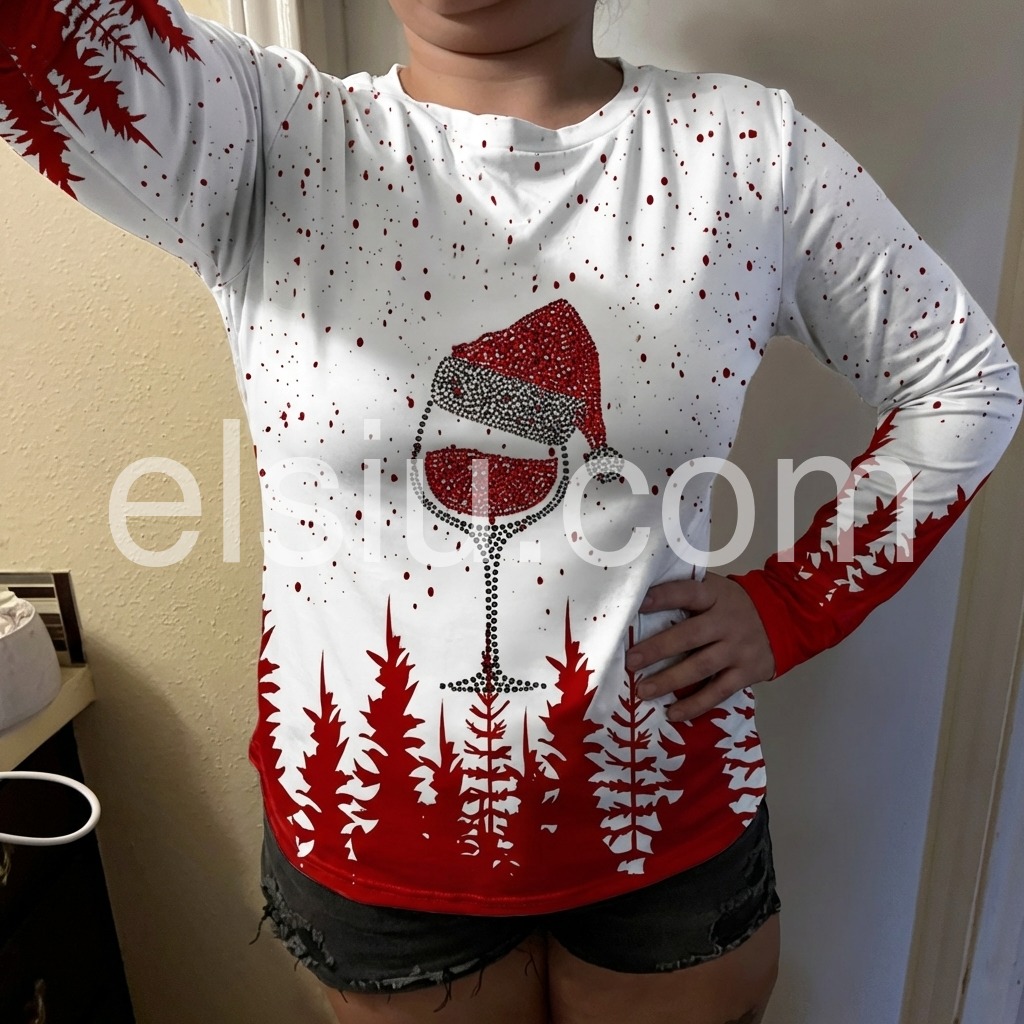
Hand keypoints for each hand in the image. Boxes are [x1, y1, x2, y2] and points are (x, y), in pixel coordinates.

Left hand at [626, 573, 774, 721]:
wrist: (784, 619)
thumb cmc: (733, 605)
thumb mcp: (715, 590)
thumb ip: (686, 594)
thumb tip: (640, 602)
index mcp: (715, 595)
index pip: (687, 592)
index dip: (663, 597)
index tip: (638, 604)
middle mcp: (727, 622)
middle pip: (690, 635)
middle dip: (658, 648)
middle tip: (631, 661)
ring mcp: (738, 649)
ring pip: (700, 667)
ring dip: (669, 681)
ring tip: (643, 691)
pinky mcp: (746, 673)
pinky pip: (718, 692)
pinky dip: (695, 705)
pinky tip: (672, 714)